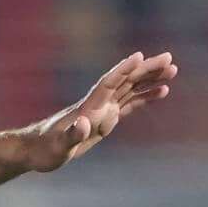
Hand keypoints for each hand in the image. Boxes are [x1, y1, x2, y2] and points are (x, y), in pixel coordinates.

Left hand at [20, 50, 179, 174]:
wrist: (35, 150)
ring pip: (130, 89)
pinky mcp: (105, 120)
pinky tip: (161, 91)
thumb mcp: (58, 147)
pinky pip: (129, 104)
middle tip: (169, 58)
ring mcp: (102, 110)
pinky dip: (145, 96)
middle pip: (125, 81)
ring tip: (172, 70)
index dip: (123, 70)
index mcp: (88, 107)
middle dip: (146, 69)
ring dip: (150, 79)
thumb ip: (72, 135)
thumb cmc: (44, 149)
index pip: (108, 83)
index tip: (139, 56)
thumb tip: (85, 123)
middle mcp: (97, 104)